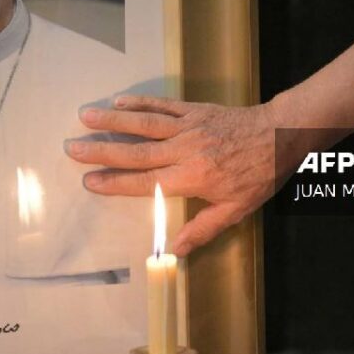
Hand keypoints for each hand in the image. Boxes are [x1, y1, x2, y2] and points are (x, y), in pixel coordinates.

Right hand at [69, 96, 294, 255]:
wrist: (281, 134)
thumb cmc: (260, 174)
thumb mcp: (236, 209)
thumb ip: (203, 228)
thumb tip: (175, 251)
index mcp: (192, 177)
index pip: (145, 182)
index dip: (115, 183)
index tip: (89, 181)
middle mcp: (185, 149)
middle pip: (136, 151)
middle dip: (101, 150)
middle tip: (71, 148)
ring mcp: (189, 126)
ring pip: (144, 123)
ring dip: (112, 120)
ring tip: (84, 116)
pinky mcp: (195, 110)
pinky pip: (163, 105)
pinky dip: (140, 103)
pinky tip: (119, 101)